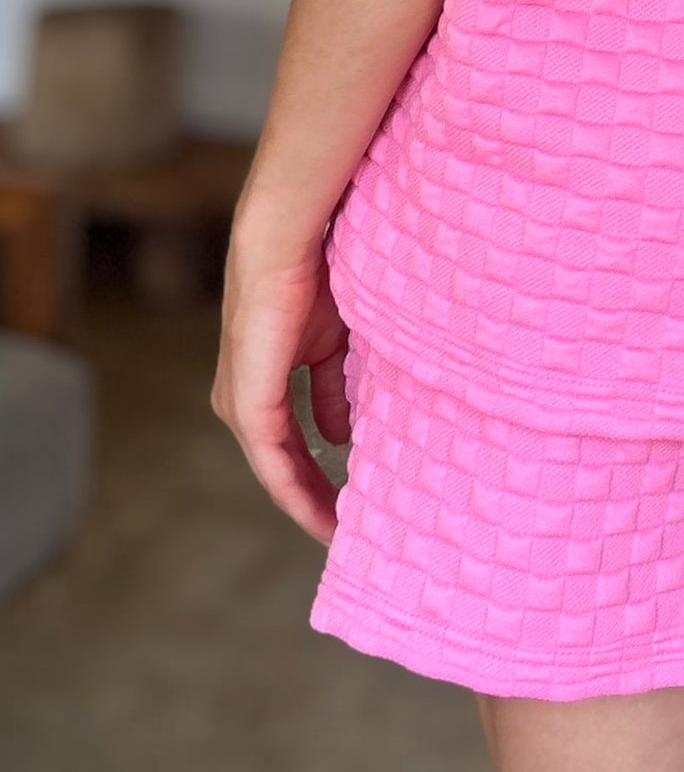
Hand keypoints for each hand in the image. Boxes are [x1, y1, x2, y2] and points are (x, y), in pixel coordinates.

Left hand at [211, 225, 350, 546]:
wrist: (285, 240)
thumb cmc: (315, 274)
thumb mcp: (333, 344)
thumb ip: (334, 391)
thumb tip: (340, 436)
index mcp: (264, 381)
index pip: (291, 444)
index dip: (320, 477)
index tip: (353, 505)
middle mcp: (245, 398)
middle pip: (283, 465)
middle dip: (317, 498)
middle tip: (352, 530)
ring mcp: (242, 404)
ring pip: (277, 470)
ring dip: (309, 502)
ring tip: (342, 530)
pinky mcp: (248, 405)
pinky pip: (273, 462)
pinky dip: (298, 492)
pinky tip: (324, 515)